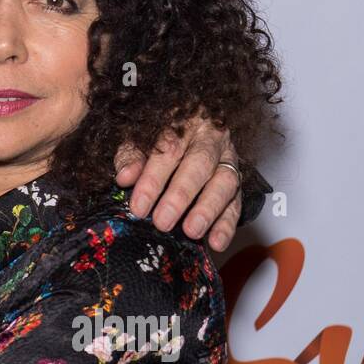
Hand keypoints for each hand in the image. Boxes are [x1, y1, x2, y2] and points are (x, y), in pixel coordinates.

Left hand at [114, 111, 242, 251]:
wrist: (188, 129)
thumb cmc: (157, 135)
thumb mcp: (138, 138)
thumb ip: (130, 156)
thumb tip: (125, 177)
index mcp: (183, 122)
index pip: (167, 150)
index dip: (152, 180)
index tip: (139, 206)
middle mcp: (210, 137)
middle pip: (199, 164)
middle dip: (180, 195)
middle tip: (163, 221)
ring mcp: (228, 159)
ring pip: (225, 182)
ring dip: (208, 210)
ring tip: (191, 231)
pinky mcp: (238, 180)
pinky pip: (237, 202)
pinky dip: (227, 224)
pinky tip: (216, 242)